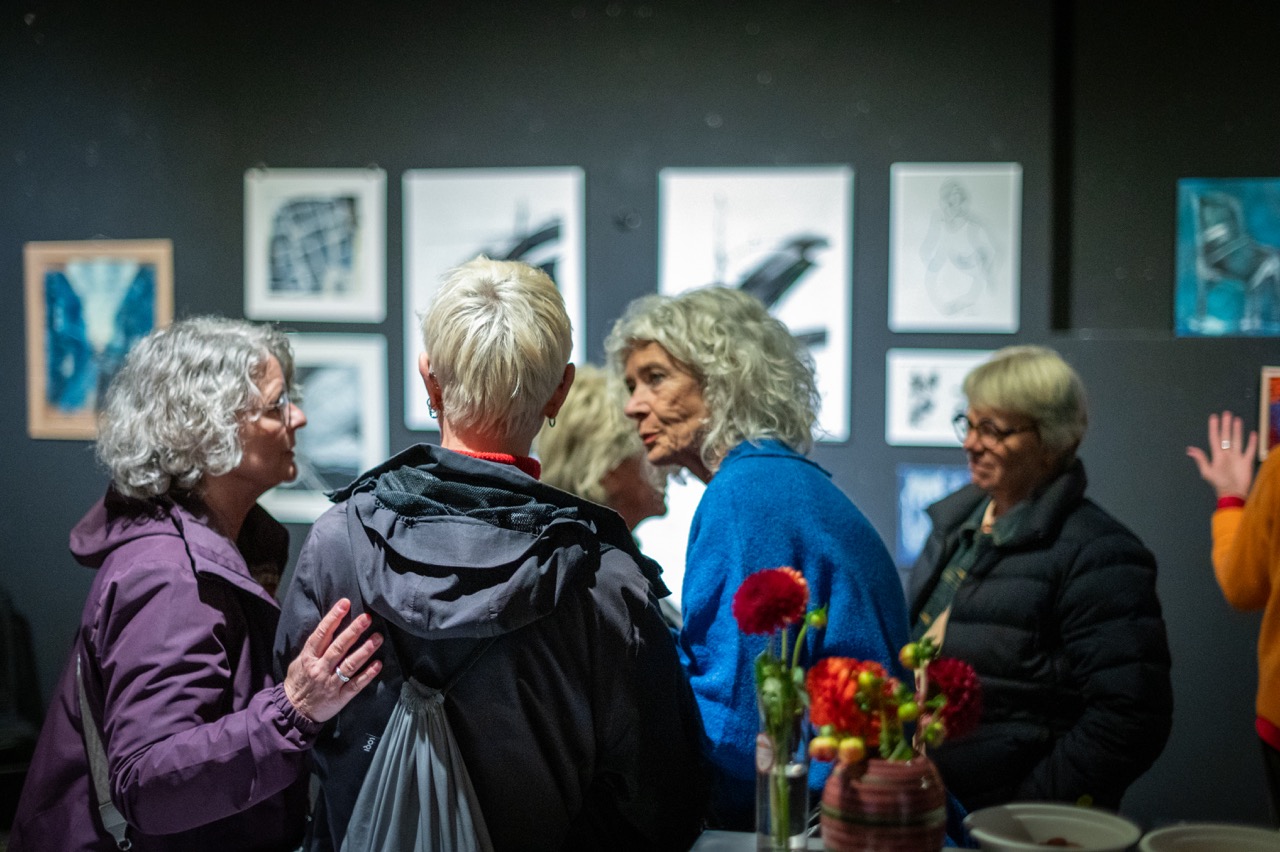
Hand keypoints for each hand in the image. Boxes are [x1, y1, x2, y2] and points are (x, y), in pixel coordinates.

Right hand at [283, 598, 381, 722]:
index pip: (321, 634)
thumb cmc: (297, 683)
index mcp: (308, 658)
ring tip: (378, 638)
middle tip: (367, 618)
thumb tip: (328, 628)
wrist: (293, 712)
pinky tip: (378, 664)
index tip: (345, 604)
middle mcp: (320, 669)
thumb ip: (313, 648)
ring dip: (365, 650)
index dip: (333, 618)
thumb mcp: (299, 662)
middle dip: (353, 631)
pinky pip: (355, 685)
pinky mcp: (340, 697)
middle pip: (338, 647)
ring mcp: (331, 683)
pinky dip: (367, 674)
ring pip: (350, 665)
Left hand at [1186, 409, 1257, 498]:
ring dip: (1237, 430)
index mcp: (1217, 455)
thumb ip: (1201, 459)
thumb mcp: (1208, 472)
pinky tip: (1252, 433)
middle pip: (1227, 436)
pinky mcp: (1247, 462)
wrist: (1233, 493)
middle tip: (1227, 414)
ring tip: (1237, 419)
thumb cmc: (1219, 483)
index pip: (1215, 438)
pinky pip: (1250, 450)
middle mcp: (1227, 454)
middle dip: (1226, 425)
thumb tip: (1189, 449)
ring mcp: (1237, 457)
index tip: (1213, 417)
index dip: (1214, 428)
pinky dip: (1252, 442)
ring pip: (1237, 440)